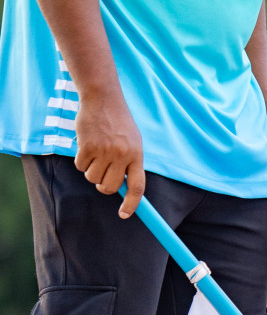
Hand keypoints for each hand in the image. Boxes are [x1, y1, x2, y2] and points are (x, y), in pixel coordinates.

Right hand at [73, 88, 143, 218]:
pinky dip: (81, 161)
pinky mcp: (87, 146)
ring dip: (91, 171)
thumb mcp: (133, 143)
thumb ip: (129, 164)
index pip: (137, 187)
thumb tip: (122, 188)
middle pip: (109, 187)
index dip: (131, 204)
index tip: (124, 214)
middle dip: (103, 186)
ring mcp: (104, 150)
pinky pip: (80, 166)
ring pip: (93, 178)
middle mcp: (122, 155)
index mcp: (137, 156)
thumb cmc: (119, 124)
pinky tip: (86, 147)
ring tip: (95, 154)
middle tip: (102, 174)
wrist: (103, 100)